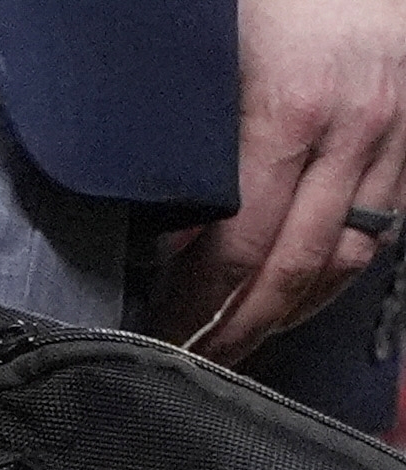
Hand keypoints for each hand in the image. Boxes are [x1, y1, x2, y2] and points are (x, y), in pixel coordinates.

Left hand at [156, 0, 405, 354]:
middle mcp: (350, 131)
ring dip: (294, 311)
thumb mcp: (207, 68)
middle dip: (244, 329)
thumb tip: (157, 235)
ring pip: (349, 255)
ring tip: (246, 343)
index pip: (238, 248)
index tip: (162, 340)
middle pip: (296, 267)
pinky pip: (382, 225)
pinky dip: (339, 271)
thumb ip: (183, 149)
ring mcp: (391, 134)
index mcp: (286, 115)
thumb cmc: (266, 4)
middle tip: (201, 364)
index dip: (198, 308)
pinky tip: (299, 295)